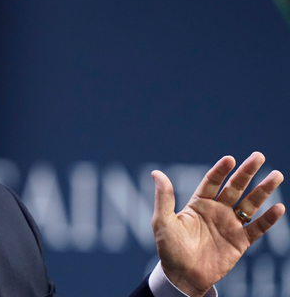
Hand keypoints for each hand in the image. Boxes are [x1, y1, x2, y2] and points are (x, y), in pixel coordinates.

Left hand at [152, 152, 284, 296]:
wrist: (183, 276)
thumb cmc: (170, 249)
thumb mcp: (163, 222)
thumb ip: (164, 198)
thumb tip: (156, 173)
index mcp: (199, 204)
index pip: (212, 181)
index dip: (221, 170)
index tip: (230, 159)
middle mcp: (217, 211)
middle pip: (235, 187)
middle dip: (246, 172)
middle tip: (258, 156)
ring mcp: (230, 225)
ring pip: (250, 204)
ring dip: (263, 190)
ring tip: (276, 175)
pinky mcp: (240, 241)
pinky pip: (257, 228)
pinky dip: (268, 219)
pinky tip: (278, 207)